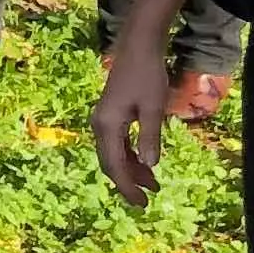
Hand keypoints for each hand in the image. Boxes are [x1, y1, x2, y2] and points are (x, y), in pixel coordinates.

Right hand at [96, 46, 174, 208]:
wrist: (138, 49)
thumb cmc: (148, 76)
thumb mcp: (153, 108)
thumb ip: (150, 137)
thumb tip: (150, 166)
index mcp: (107, 126)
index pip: (115, 165)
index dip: (127, 187)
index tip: (142, 204)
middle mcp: (100, 126)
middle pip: (110, 163)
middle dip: (127, 183)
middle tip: (145, 202)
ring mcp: (103, 121)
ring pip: (113, 154)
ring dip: (131, 170)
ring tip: (152, 185)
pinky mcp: (110, 116)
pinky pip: (116, 144)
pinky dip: (130, 157)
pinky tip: (144, 162)